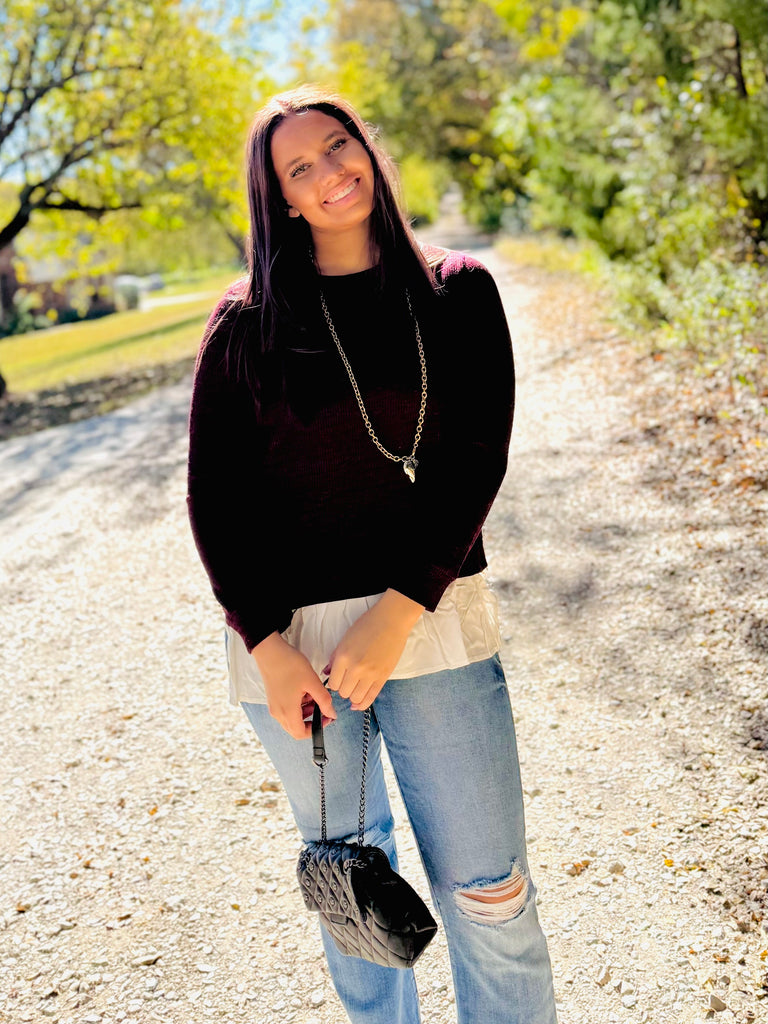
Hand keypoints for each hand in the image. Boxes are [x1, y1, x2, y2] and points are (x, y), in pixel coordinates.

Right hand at [252, 632, 335, 739]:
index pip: (301, 733)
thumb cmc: (289, 665)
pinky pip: (286, 709)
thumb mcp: (312, 682)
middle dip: (311, 719)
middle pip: (296, 727)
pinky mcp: (272, 699)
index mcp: (287, 711)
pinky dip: (297, 705)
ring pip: (291, 718)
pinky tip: (303, 689)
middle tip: (320, 704)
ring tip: (312, 693)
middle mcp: (278, 713)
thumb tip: (332, 714)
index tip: (326, 718)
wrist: (270, 651)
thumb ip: (324, 701)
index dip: (316, 730)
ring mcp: (273, 706)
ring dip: (304, 711)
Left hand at [325, 590, 423, 710]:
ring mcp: (370, 674)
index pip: (333, 683)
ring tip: (354, 688)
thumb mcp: (345, 639)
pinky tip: (358, 703)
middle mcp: (356, 668)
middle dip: (343, 689)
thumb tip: (327, 673)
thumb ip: (335, 658)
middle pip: (343, 692)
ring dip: (353, 695)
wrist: (391, 621)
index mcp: (344, 657)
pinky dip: (362, 704)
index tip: (338, 679)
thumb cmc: (368, 626)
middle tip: (347, 682)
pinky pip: (370, 698)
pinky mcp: (383, 678)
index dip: (334, 683)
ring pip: (355, 698)